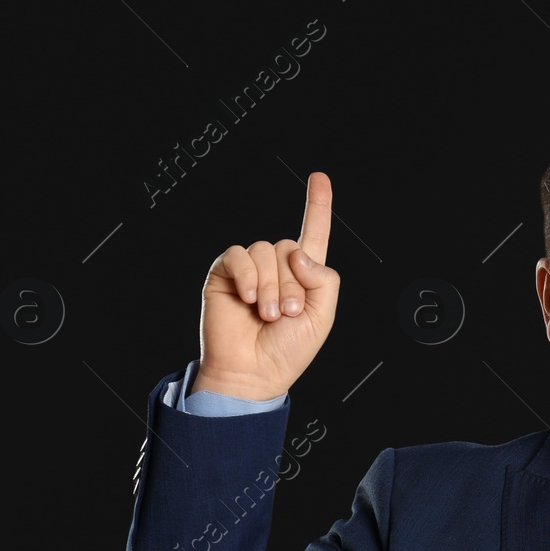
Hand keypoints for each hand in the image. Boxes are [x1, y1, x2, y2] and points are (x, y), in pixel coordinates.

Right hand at [194, 171, 338, 399]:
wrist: (252, 373)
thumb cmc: (287, 351)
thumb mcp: (322, 317)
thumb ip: (324, 280)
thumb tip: (298, 253)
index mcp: (304, 276)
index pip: (313, 234)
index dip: (317, 206)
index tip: (319, 177)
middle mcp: (277, 268)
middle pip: (290, 247)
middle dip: (293, 284)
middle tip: (286, 314)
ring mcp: (250, 270)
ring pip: (266, 251)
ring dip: (271, 286)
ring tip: (267, 315)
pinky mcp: (225, 273)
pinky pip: (239, 255)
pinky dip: (247, 276)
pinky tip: (248, 299)